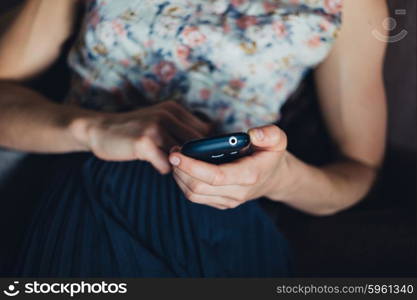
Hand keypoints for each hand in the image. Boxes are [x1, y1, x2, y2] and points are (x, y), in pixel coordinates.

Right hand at [71, 101, 210, 173]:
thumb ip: (180, 130)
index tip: (201, 157)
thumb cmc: (134, 130)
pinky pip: (166, 165)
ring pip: (183, 156)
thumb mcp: (159, 121)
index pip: (205, 130)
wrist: (99, 130)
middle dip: (194, 158)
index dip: (205, 147)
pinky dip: (162, 169)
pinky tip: (153, 163)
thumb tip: (207, 148)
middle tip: (186, 166)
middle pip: (197, 144)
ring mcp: (155, 127)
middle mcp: (167, 115)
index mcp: (174, 109)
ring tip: (167, 161)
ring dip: (178, 164)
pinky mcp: (144, 142)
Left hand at [169, 125, 288, 208]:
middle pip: (198, 187)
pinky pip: (196, 197)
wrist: (273, 177)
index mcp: (249, 175)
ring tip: (176, 158)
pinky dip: (184, 183)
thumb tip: (252, 133)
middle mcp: (238, 192)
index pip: (216, 176)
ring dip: (179, 177)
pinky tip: (183, 168)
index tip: (176, 153)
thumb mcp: (278, 140)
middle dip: (180, 170)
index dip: (193, 166)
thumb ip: (269, 134)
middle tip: (174, 152)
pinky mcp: (220, 203)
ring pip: (193, 194)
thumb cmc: (270, 155)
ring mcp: (228, 200)